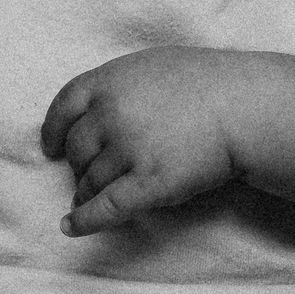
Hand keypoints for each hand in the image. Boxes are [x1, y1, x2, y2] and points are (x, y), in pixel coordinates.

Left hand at [41, 46, 251, 234]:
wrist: (245, 107)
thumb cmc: (207, 82)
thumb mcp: (153, 66)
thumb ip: (120, 85)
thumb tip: (98, 108)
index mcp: (110, 81)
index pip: (64, 107)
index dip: (53, 130)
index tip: (50, 147)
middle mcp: (112, 114)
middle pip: (77, 149)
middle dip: (78, 166)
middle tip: (87, 175)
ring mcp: (129, 150)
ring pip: (90, 180)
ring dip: (87, 192)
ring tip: (92, 198)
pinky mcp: (148, 183)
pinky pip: (106, 207)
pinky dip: (84, 220)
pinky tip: (71, 227)